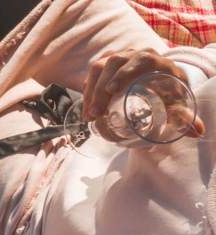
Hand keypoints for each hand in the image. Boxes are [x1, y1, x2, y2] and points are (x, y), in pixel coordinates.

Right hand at [83, 49, 204, 136]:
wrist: (162, 81)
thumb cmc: (170, 92)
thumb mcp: (177, 102)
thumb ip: (184, 116)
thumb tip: (196, 131)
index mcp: (155, 60)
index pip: (138, 60)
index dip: (124, 72)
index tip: (112, 90)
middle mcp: (135, 54)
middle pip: (112, 64)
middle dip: (99, 89)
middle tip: (95, 113)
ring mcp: (119, 58)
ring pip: (98, 68)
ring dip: (90, 91)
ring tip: (89, 115)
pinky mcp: (107, 66)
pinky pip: (93, 74)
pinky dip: (88, 90)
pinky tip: (87, 106)